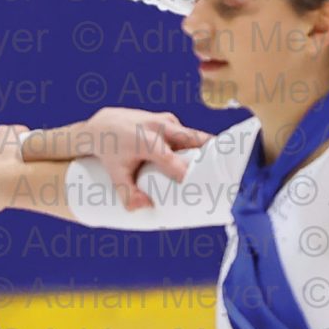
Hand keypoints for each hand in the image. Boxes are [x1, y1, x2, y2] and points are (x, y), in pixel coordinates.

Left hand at [80, 108, 207, 208]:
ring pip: (195, 136)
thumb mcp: (116, 173)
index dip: (190, 174)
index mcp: (148, 142)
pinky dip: (196, 145)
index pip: (175, 161)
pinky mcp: (170, 120)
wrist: (103, 124)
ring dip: (206, 150)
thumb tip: (144, 208)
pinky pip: (188, 133)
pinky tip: (202, 159)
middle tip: (224, 174)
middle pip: (196, 140)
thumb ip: (127, 192)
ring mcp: (167, 121)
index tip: (204, 188)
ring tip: (216, 168)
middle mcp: (161, 128)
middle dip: (212, 155)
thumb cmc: (110, 151)